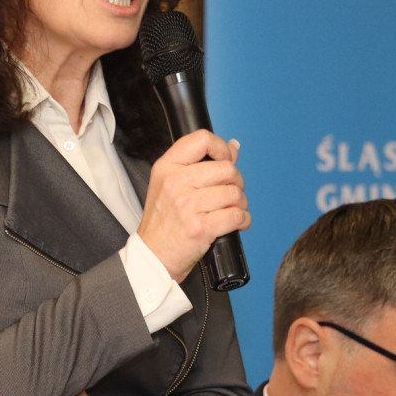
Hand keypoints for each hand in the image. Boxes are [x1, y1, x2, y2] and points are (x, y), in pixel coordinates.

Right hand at [136, 130, 250, 280]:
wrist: (153, 256)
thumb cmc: (163, 222)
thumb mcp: (171, 184)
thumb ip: (201, 163)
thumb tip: (233, 147)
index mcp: (167, 167)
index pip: (202, 139)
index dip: (221, 148)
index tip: (226, 160)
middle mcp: (176, 183)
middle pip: (226, 169)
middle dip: (236, 182)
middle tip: (229, 193)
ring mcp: (188, 205)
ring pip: (235, 194)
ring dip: (240, 204)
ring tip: (230, 210)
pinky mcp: (201, 227)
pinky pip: (236, 215)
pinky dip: (243, 220)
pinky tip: (235, 222)